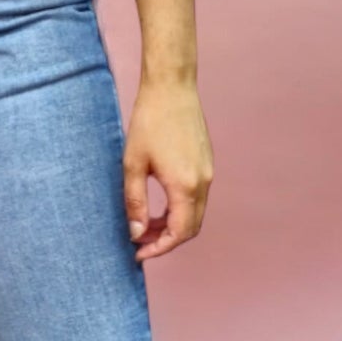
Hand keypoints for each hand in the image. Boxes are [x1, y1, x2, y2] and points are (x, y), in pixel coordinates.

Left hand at [123, 77, 213, 261]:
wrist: (172, 88)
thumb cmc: (149, 122)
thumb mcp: (133, 164)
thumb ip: (135, 202)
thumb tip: (136, 232)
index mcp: (185, 186)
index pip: (179, 233)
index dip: (159, 248)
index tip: (139, 252)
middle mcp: (203, 182)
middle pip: (191, 228)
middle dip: (166, 240)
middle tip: (141, 240)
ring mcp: (208, 172)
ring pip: (195, 213)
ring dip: (174, 225)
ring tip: (147, 223)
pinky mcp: (207, 163)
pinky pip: (198, 198)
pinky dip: (181, 209)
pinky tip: (160, 204)